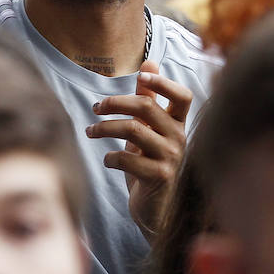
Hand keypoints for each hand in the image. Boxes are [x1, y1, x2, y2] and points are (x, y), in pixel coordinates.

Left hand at [86, 60, 192, 238]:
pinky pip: (127, 158)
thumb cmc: (150, 165)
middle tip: (95, 108)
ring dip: (104, 128)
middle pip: (146, 106)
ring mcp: (171, 158)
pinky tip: (107, 160)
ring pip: (132, 129)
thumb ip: (149, 98)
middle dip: (115, 103)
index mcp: (178, 125)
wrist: (156, 212)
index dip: (164, 82)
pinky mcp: (158, 177)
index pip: (183, 96)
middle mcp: (179, 138)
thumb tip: (149, 62)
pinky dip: (111, 157)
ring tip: (90, 131)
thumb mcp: (149, 130)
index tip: (141, 76)